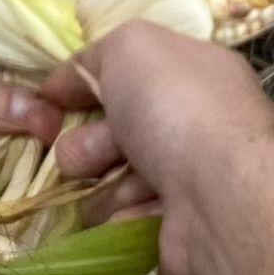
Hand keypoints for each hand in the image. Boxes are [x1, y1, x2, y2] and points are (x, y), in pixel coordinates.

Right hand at [54, 20, 273, 274]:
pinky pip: (126, 219)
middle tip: (94, 153)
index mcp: (193, 72)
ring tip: (129, 186)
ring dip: (107, 184)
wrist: (222, 197)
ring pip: (113, 180)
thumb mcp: (131, 47)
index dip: (85, 86)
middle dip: (89, 143)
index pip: (127, 73)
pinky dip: (128, 216)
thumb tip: (66, 82)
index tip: (51, 102)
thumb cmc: (177, 108)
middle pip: (112, 131)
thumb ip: (96, 53)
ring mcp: (191, 179)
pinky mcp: (179, 227)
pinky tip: (145, 214)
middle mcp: (195, 123)